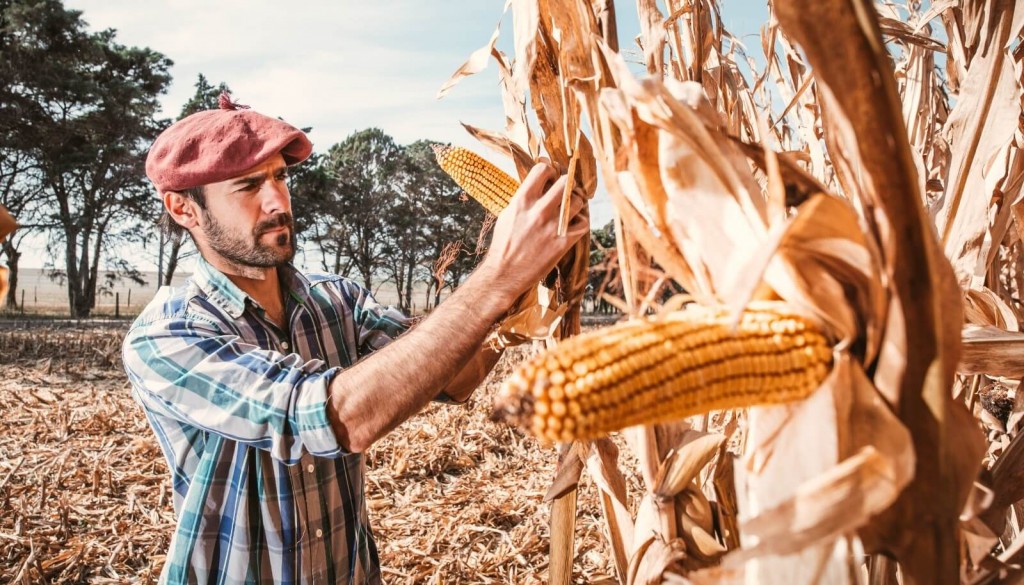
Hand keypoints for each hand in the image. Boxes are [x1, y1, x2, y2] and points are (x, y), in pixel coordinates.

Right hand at [481, 162, 590, 304]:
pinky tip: (573, 224)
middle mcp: (538, 211)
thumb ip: (524, 198)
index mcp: (522, 201)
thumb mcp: (509, 214)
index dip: (550, 169)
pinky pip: (583, 223)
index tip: (551, 175)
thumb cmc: (504, 244)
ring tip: (572, 207)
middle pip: (566, 182)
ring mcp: (552, 227)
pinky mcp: (563, 243)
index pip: (542, 169)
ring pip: (578, 201)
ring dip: (577, 202)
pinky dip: (581, 221)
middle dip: (568, 184)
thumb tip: (539, 184)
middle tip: (566, 191)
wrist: (504, 274)